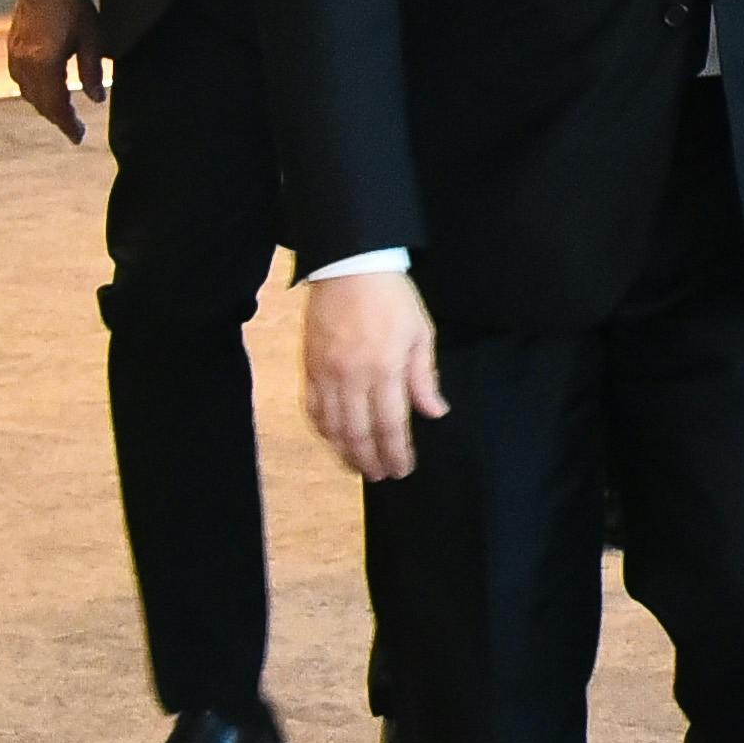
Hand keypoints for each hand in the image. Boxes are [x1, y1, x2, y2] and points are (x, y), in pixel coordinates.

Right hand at [4, 0, 110, 143]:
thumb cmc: (71, 6)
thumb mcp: (92, 38)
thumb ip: (92, 71)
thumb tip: (96, 99)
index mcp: (44, 63)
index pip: (55, 104)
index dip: (67, 123)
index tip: (77, 137)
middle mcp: (24, 63)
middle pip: (39, 101)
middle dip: (56, 117)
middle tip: (73, 128)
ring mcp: (15, 54)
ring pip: (27, 91)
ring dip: (43, 104)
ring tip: (60, 112)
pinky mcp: (12, 46)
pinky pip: (19, 78)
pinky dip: (32, 89)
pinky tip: (42, 89)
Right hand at [302, 267, 445, 481]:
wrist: (348, 267)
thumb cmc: (391, 297)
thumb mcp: (420, 333)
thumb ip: (424, 377)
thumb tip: (434, 412)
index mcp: (384, 369)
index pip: (390, 424)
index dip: (396, 452)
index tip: (403, 468)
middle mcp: (352, 376)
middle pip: (359, 432)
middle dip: (371, 460)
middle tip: (382, 476)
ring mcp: (326, 373)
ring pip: (333, 426)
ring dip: (345, 452)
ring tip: (358, 467)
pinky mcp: (309, 366)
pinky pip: (313, 408)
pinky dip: (323, 429)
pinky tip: (333, 439)